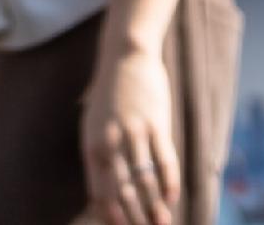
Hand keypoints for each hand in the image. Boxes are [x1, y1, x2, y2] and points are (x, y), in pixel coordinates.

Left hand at [80, 37, 178, 224]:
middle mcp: (110, 143)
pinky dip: (169, 182)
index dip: (110, 216)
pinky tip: (172, 197)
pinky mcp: (156, 123)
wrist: (126, 55)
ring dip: (153, 207)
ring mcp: (134, 133)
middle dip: (134, 218)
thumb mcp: (92, 124)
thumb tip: (100, 191)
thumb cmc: (109, 93)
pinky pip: (164, 160)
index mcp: (92, 146)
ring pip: (145, 180)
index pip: (99, 192)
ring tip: (161, 224)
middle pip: (122, 191)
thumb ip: (98, 157)